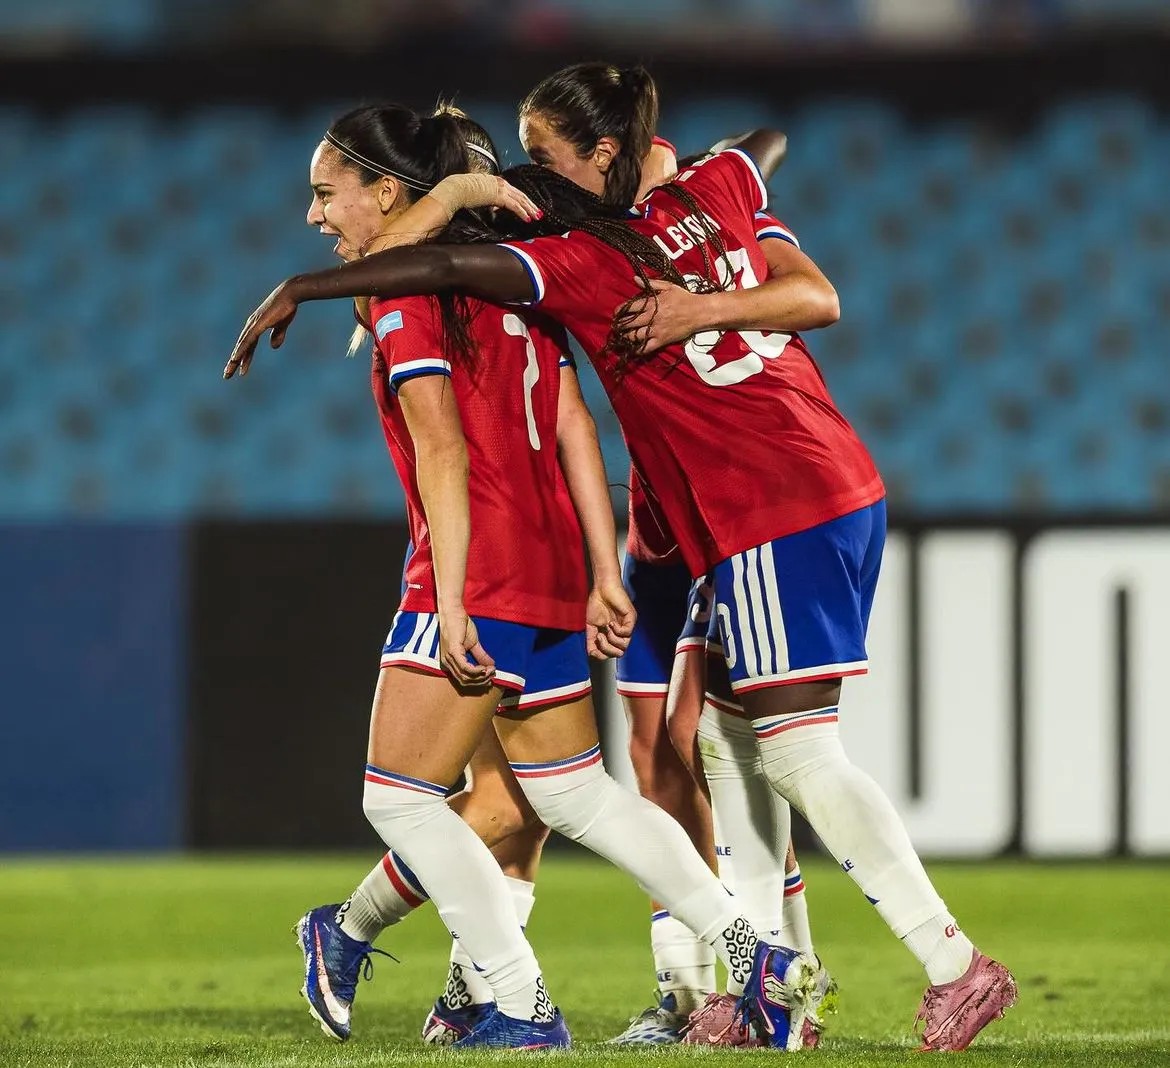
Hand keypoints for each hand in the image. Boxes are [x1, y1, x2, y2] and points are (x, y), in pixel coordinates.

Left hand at [224, 280, 299, 378]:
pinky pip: (247, 340)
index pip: (248, 345)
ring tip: (229, 371)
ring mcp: (253, 324)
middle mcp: (251, 325)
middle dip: (234, 362)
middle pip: (241, 347)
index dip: (244, 358)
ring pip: (241, 345)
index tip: (240, 370)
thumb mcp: (282, 324)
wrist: (290, 293)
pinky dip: (241, 349)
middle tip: (226, 375)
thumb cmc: (287, 306)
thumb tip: (273, 347)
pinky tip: (235, 357)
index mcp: (256, 326)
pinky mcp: (258, 324)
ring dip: (235, 359)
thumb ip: (277, 335)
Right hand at [428, 174, 542, 221]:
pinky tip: (527, 219)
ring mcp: (501, 188)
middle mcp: (501, 183)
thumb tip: (494, 208)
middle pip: (521, 194)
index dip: (523, 199)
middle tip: (539, 213)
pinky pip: (514, 206)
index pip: (514, 191)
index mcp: (496, 181)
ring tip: (537, 217)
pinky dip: (522, 213)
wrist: (457, 189)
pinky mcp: (499, 196)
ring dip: (530, 209)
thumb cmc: (463, 192)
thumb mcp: (480, 195)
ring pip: (521, 200)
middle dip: (531, 204)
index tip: (529, 207)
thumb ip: (490, 200)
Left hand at [438, 609, 495, 686]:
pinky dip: (476, 671)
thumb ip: (481, 656)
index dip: (478, 681)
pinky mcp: (453, 652)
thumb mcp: (473, 644)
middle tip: (492, 675)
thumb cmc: (460, 626)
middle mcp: (447, 663)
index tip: (490, 676)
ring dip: (480, 677)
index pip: (463, 679)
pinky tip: (484, 668)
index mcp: (450, 662)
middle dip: (480, 681)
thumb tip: (491, 666)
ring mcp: (449, 658)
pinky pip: (465, 668)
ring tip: (490, 671)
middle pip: (464, 681)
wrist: (454, 612)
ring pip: (465, 677)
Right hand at [586, 578, 636, 659]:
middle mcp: (622, 633)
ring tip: (606, 628)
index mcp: (614, 635)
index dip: (602, 654)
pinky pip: (626, 633)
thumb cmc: (597, 603)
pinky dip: (616, 630)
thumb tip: (591, 654)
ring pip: (624, 646)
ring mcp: (627, 626)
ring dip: (611, 639)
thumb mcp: (591, 626)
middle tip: (600, 636)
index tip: (594, 642)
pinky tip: (611, 623)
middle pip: (619, 653)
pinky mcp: (631, 618)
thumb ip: (591, 640)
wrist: (601, 588)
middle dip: (607, 649)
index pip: (612, 654)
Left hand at [615, 279, 708, 354]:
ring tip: (622, 336)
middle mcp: (651, 317)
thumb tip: (635, 279)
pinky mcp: (662, 340)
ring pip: (635, 336)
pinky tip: (633, 349)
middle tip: (616, 326)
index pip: (629, 307)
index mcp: (652, 303)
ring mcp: (656, 330)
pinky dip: (638, 349)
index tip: (616, 313)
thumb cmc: (684, 298)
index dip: (620, 310)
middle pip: (629, 323)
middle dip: (620, 325)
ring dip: (626, 337)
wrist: (699, 312)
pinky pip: (646, 347)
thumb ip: (651, 283)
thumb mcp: (668, 286)